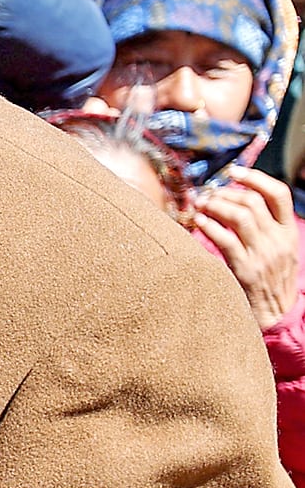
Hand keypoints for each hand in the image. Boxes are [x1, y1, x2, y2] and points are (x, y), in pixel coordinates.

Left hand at [193, 167, 299, 329]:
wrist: (275, 315)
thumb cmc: (269, 280)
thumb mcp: (278, 251)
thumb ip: (265, 229)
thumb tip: (238, 202)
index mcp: (289, 233)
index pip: (279, 194)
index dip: (256, 178)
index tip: (235, 172)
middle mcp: (278, 240)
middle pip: (254, 202)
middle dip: (227, 192)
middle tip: (209, 193)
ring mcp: (263, 255)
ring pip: (240, 216)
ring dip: (216, 205)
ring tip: (201, 204)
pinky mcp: (245, 270)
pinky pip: (226, 240)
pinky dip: (210, 226)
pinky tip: (198, 221)